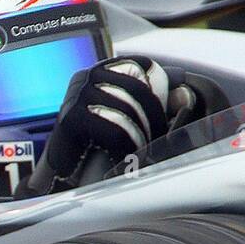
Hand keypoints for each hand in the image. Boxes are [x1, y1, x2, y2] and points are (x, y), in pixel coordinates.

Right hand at [22, 56, 207, 194]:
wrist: (58, 178)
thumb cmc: (97, 150)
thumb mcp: (129, 121)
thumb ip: (156, 106)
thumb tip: (186, 95)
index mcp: (103, 72)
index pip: (144, 65)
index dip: (160, 90)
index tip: (162, 119)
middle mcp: (89, 77)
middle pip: (140, 89)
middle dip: (153, 120)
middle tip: (150, 146)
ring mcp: (78, 95)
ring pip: (129, 109)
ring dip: (139, 137)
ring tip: (134, 155)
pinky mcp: (71, 118)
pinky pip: (114, 129)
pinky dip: (124, 148)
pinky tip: (120, 161)